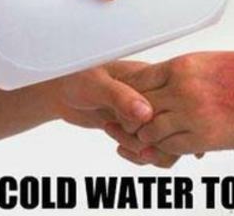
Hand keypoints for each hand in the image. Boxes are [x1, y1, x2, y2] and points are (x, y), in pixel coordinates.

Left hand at [52, 61, 180, 167]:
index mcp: (152, 77)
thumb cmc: (76, 78)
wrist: (62, 93)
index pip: (170, 105)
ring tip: (119, 143)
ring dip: (142, 150)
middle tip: (119, 133)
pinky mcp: (139, 128)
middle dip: (146, 141)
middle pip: (171, 129)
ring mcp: (148, 114)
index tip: (128, 124)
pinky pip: (153, 149)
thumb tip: (145, 113)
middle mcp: (155, 97)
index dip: (152, 122)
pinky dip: (140, 157)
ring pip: (164, 143)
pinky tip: (123, 150)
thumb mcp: (96, 84)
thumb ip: (120, 97)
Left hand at [121, 52, 233, 154]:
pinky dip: (167, 148)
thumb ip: (180, 74)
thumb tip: (161, 84)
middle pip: (138, 106)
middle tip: (138, 124)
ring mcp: (191, 113)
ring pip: (149, 130)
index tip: (132, 104)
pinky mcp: (203, 137)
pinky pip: (169, 146)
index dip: (131, 96)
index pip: (137, 82)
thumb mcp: (209, 63)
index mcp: (182, 66)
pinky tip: (174, 144)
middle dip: (135, 117)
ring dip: (150, 136)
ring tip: (157, 136)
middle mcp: (182, 88)